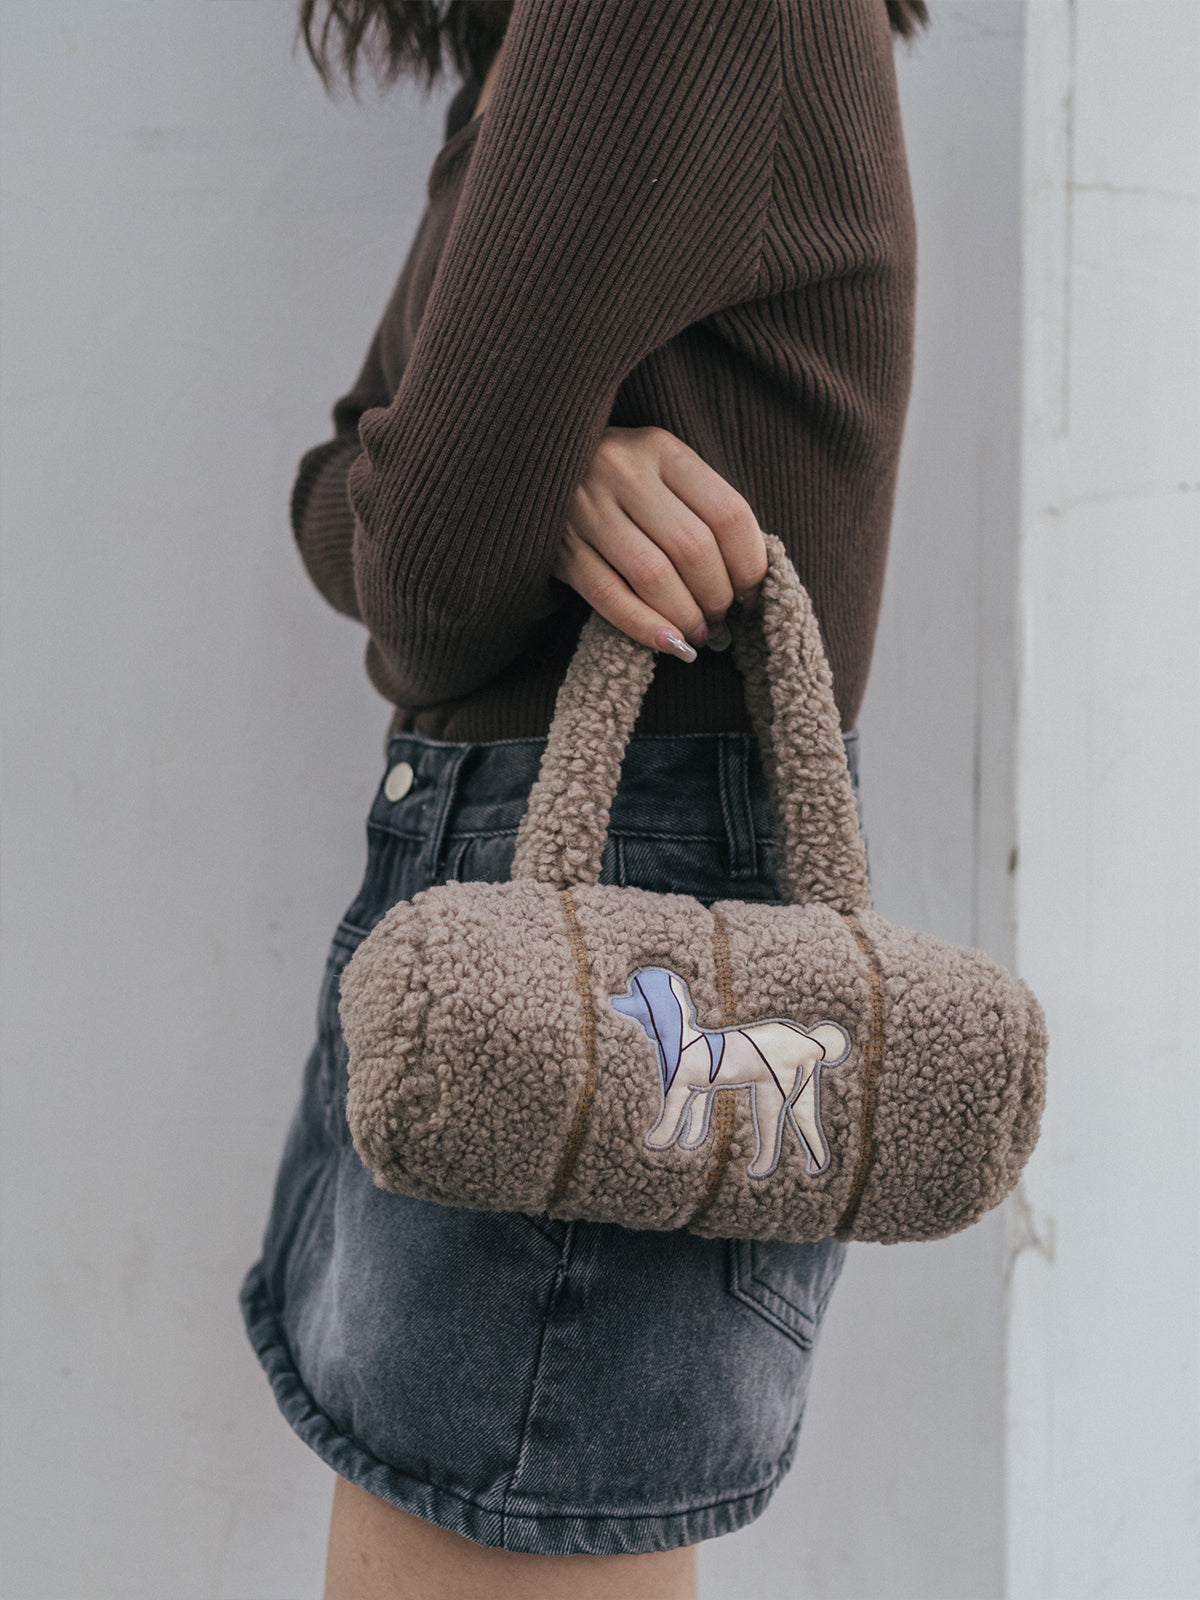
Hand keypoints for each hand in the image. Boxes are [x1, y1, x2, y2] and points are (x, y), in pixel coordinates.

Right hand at [553, 426, 766, 659]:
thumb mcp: (662, 471)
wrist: (534, 468)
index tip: (751, 594)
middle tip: (721, 619)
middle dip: (717, 597)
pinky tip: (668, 644)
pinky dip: (644, 627)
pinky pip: (609, 596)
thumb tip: (748, 584)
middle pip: (693, 549)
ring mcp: (586, 508)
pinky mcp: (560, 547)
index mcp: (661, 448)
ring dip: (685, 617)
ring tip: (697, 634)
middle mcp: (623, 471)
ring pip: (653, 577)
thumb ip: (702, 510)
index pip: (728, 513)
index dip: (750, 565)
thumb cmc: (619, 480)